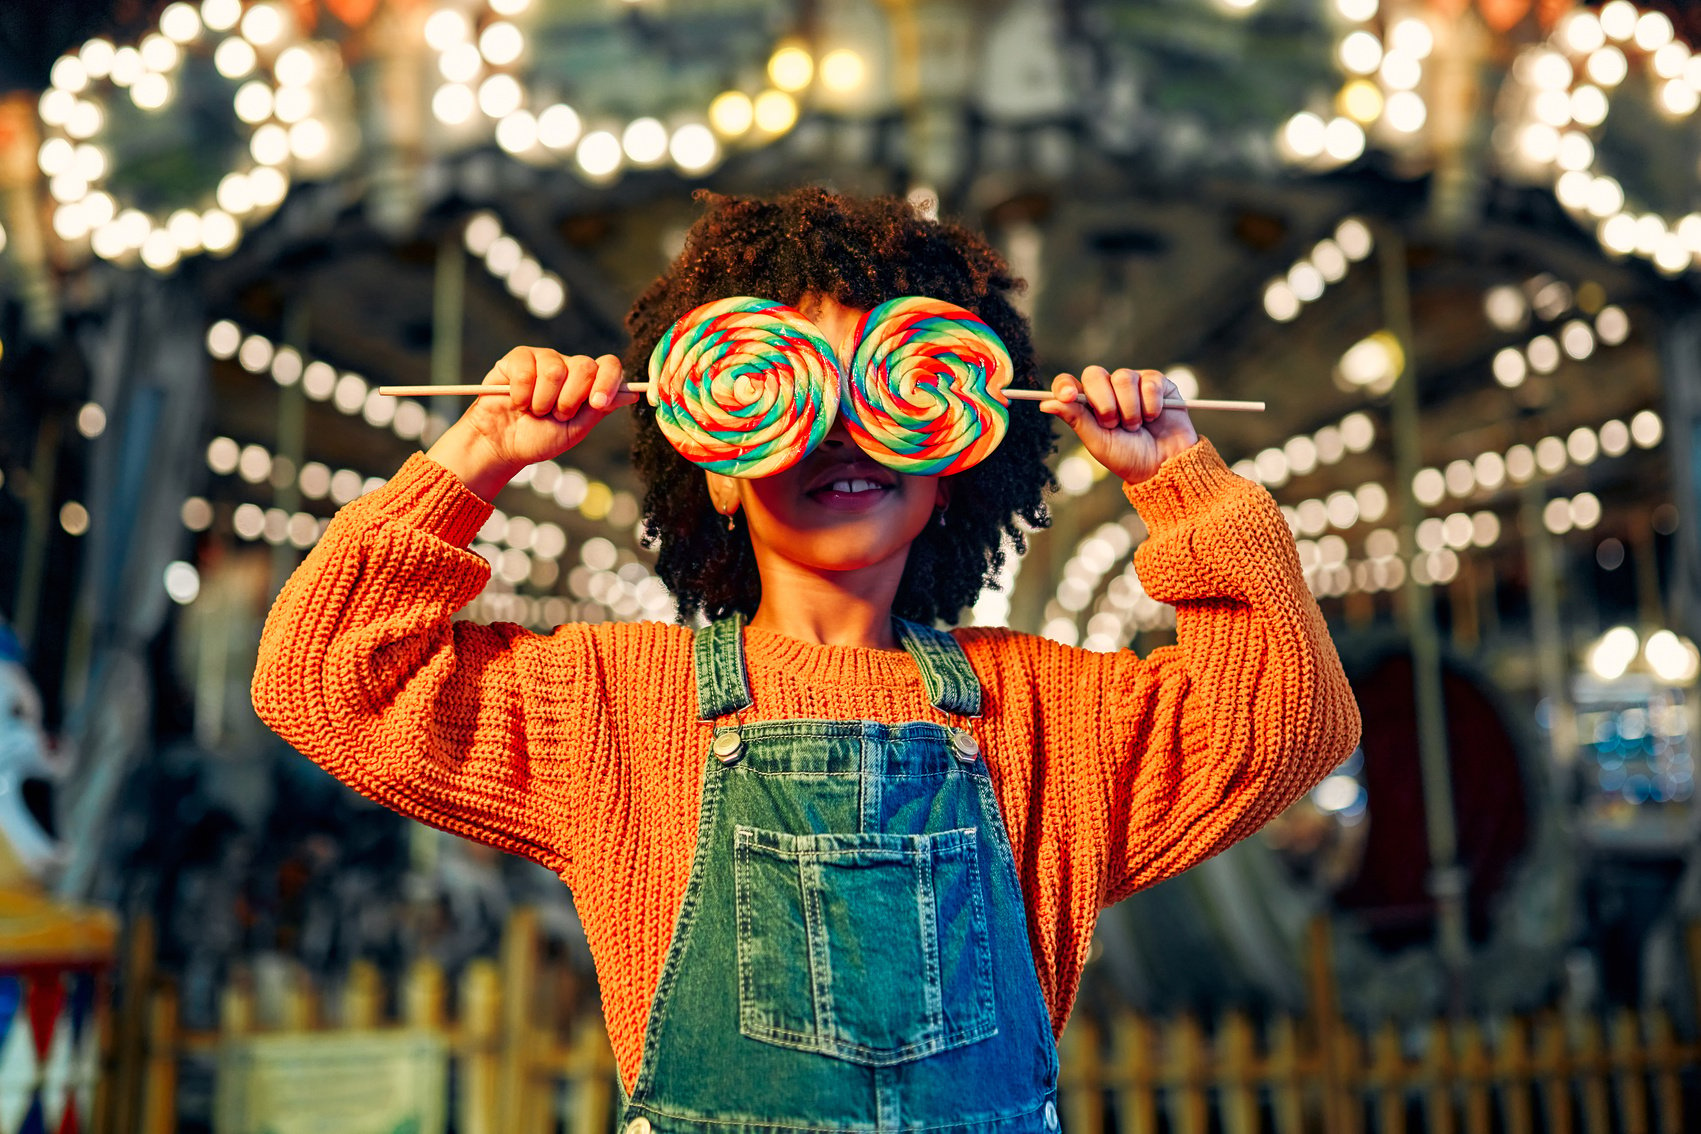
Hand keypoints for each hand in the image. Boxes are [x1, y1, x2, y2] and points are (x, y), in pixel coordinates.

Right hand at [428, 348, 637, 499]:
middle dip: (571, 398)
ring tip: (534, 411)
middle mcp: (568, 367)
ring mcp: (542, 360)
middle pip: (585, 365)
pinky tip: (516, 403)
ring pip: (555, 368)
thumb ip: (600, 409)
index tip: (597, 403)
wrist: (502, 446)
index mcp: (586, 383)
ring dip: (544, 400)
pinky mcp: (517, 359)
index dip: (608, 381)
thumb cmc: (539, 439)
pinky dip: (521, 394)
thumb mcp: (575, 429)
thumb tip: (632, 394)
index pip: (609, 366)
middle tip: (556, 415)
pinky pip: (526, 369)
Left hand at [1039, 367, 1198, 484]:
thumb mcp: (1098, 442)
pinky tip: (1154, 417)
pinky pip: (1149, 383)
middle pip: (1094, 374)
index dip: (1065, 385)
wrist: (1163, 466)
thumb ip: (1075, 419)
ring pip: (1123, 378)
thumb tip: (1045, 404)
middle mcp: (1109, 389)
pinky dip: (1150, 404)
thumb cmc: (1128, 457)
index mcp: (1088, 404)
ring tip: (1136, 426)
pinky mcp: (1158, 384)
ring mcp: (1134, 384)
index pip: (1069, 383)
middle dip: (1103, 401)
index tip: (1067, 396)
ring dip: (1129, 408)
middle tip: (1113, 424)